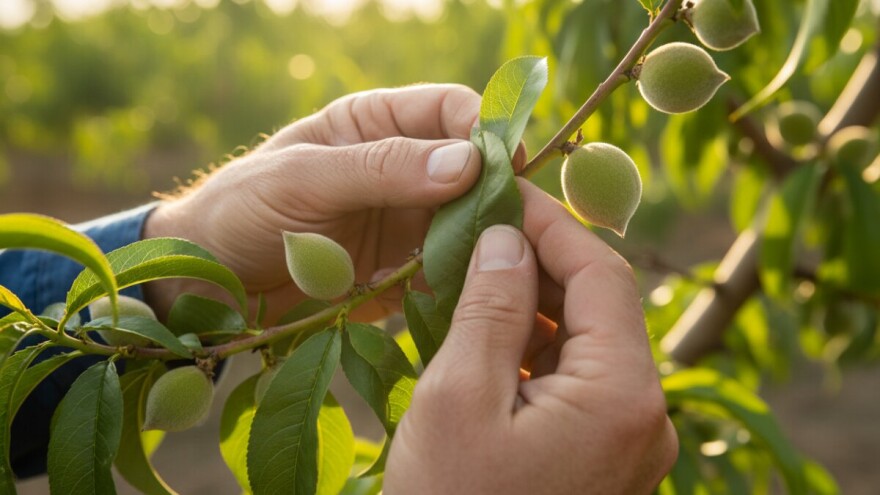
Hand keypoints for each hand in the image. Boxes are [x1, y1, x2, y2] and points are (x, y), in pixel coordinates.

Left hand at [143, 85, 488, 322]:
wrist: (203, 282)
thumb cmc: (240, 209)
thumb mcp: (302, 178)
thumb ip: (380, 168)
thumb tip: (466, 161)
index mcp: (375, 126)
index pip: (450, 111)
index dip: (486, 130)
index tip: (509, 164)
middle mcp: (400, 171)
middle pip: (472, 172)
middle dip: (496, 195)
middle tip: (513, 227)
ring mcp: (405, 224)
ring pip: (469, 225)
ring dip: (484, 243)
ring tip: (494, 268)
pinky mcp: (403, 274)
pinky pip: (448, 275)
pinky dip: (462, 284)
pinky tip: (467, 298)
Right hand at [384, 180, 677, 493]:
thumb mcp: (459, 398)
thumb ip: (491, 307)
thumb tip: (506, 237)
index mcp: (625, 398)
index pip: (604, 274)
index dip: (553, 223)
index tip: (505, 189)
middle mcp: (645, 418)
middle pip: (600, 307)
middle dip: (539, 263)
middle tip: (476, 231)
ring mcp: (627, 443)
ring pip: (585, 344)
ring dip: (531, 307)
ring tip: (468, 279)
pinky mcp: (601, 458)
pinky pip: (574, 384)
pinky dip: (533, 352)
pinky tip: (484, 337)